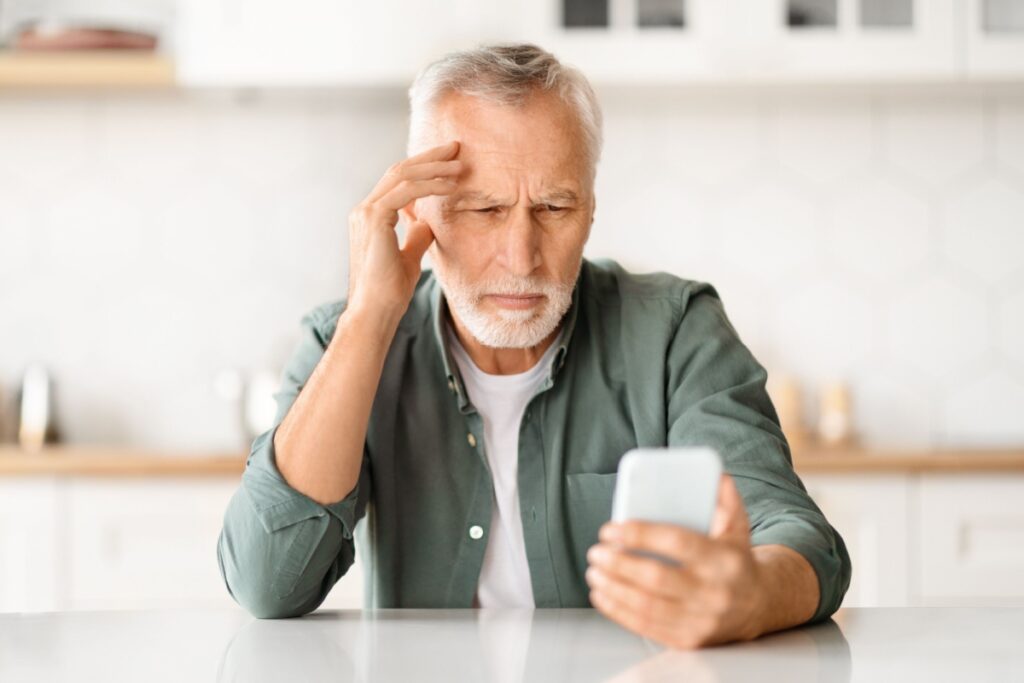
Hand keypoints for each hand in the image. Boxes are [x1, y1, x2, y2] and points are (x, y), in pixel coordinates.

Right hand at [346, 140, 461, 317]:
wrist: (375, 311)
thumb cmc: (390, 291)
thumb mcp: (409, 256)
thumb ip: (415, 235)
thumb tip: (428, 221)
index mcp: (371, 216)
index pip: (398, 181)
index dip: (424, 167)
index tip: (449, 161)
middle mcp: (364, 210)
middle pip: (399, 170)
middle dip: (430, 157)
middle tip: (456, 148)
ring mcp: (366, 212)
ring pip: (402, 175)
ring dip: (434, 167)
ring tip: (460, 165)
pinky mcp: (373, 218)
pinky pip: (406, 191)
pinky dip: (430, 185)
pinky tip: (451, 186)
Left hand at [585, 473, 766, 648]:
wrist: (760, 604)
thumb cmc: (736, 559)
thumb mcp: (737, 526)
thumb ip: (724, 498)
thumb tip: (714, 472)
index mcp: (723, 559)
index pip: (677, 543)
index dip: (640, 535)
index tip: (611, 529)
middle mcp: (714, 592)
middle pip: (656, 577)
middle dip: (618, 563)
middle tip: (597, 550)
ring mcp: (702, 620)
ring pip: (647, 605)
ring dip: (613, 587)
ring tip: (594, 570)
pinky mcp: (689, 640)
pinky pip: (646, 626)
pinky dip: (618, 610)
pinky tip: (602, 594)